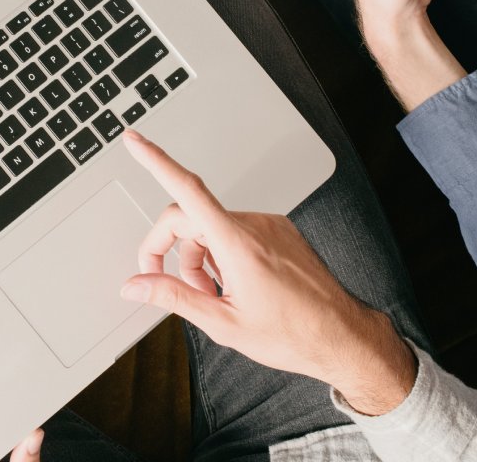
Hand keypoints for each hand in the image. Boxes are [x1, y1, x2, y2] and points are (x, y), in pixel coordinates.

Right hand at [119, 129, 415, 414]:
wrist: (342, 337)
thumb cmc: (292, 333)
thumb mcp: (222, 323)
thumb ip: (173, 297)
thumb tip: (136, 285)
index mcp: (237, 243)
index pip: (187, 190)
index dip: (155, 161)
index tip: (134, 140)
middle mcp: (253, 224)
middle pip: (189, 217)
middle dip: (172, 250)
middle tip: (170, 286)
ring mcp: (268, 224)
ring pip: (211, 227)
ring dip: (199, 258)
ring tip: (216, 295)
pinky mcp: (279, 230)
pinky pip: (234, 230)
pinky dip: (222, 253)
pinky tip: (235, 284)